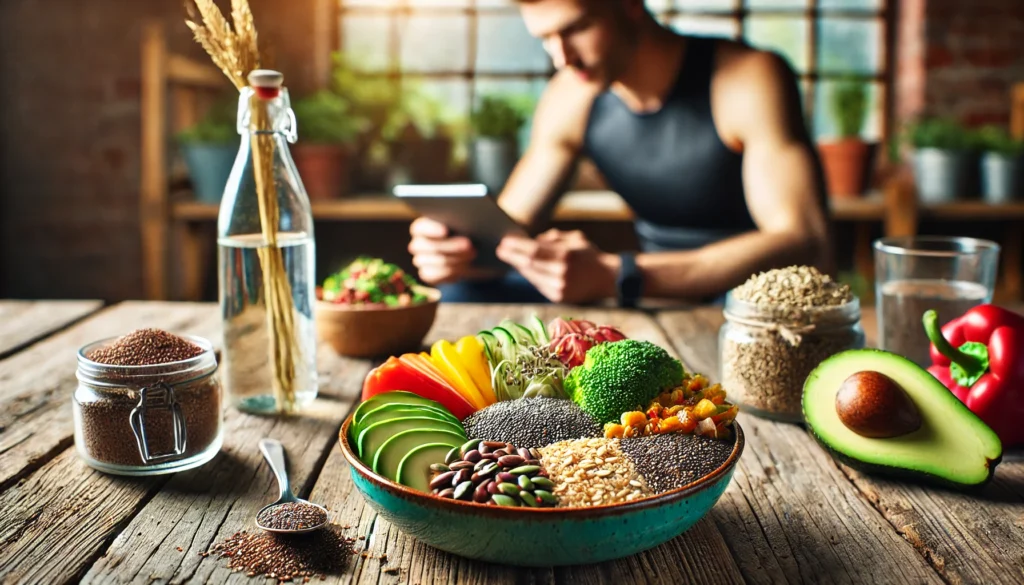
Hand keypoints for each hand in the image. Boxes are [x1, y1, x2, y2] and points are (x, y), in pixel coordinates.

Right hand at [408, 217, 476, 284]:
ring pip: (435, 261)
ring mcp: (420, 260)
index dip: (431, 229)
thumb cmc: (462, 233)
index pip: (420, 228)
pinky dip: (451, 272)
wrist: (465, 253)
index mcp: (421, 228)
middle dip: (451, 246)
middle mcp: (418, 244)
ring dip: (456, 259)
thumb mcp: (461, 226)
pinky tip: (464, 267)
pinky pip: (435, 275)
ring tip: (472, 255)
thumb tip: (464, 228)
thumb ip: (458, 224)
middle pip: (428, 246)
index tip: (446, 231)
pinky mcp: (427, 274)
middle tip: (468, 245)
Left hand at [495, 229, 619, 303]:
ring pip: (531, 276)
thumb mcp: (574, 239)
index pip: (533, 251)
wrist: (608, 278)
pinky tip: (524, 269)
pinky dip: (530, 276)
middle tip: (500, 249)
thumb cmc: (590, 255)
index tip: (504, 241)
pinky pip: (538, 284)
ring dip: (519, 267)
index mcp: (565, 256)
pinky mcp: (558, 297)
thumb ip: (552, 238)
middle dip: (512, 257)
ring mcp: (559, 287)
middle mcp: (561, 273)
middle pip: (529, 264)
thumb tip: (530, 240)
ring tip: (510, 258)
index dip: (516, 247)